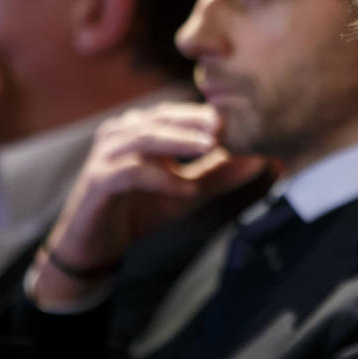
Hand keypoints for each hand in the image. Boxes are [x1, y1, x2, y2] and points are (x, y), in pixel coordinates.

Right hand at [32, 101, 269, 306]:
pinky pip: (132, 173)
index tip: (246, 120)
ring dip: (181, 142)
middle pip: (164, 117)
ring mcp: (107, 154)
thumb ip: (219, 174)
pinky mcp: (98, 181)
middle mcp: (122, 133)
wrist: (95, 246)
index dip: (210, 115)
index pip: (180, 113)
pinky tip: (187, 190)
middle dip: (198, 120)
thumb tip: (262, 159)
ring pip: (147, 138)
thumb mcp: (187, 191)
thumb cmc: (142, 211)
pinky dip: (162, 179)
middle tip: (230, 124)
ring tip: (212, 147)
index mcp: (142, 128)